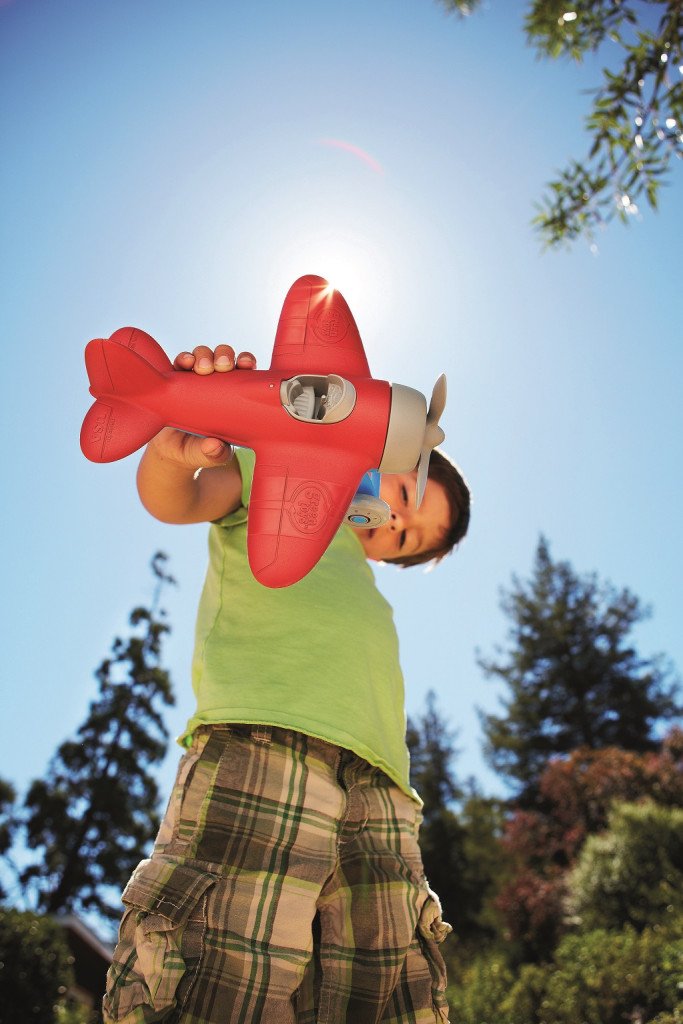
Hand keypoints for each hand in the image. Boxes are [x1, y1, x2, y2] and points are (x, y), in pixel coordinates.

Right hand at [149, 345, 256, 469]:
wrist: (172, 453)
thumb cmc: (201, 450)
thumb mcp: (211, 456)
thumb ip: (215, 454)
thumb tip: (214, 446)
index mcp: (234, 396)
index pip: (244, 372)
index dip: (247, 362)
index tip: (246, 365)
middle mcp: (216, 383)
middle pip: (224, 357)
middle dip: (224, 355)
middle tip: (222, 366)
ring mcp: (195, 380)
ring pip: (203, 355)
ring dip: (204, 355)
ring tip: (201, 367)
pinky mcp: (175, 380)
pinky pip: (180, 362)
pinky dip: (183, 358)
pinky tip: (184, 363)